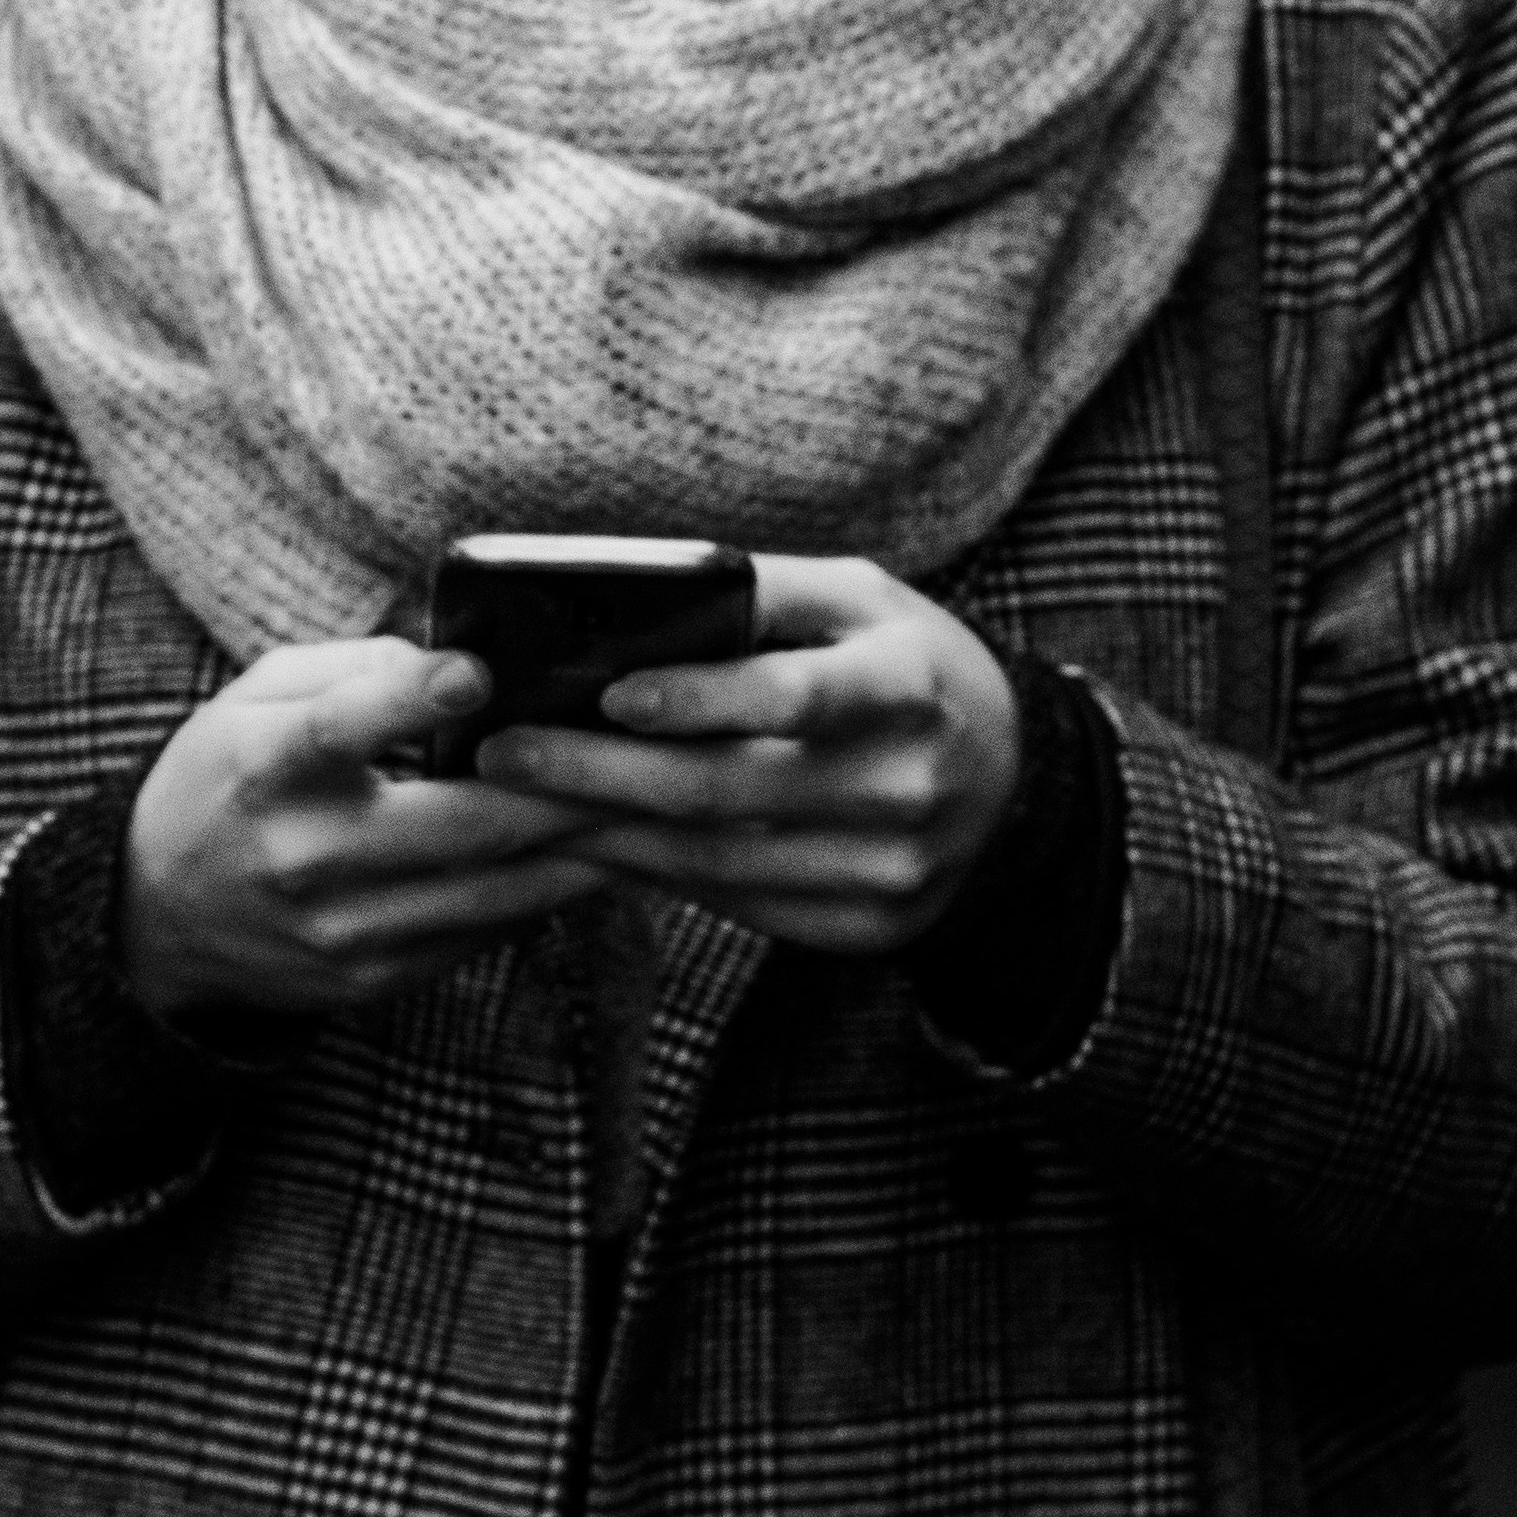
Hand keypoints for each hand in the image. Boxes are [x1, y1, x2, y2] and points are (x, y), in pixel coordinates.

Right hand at [116, 638, 605, 1026]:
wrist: (160, 917)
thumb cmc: (225, 779)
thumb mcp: (253, 699)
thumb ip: (348, 670)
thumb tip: (454, 667)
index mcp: (263, 768)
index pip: (336, 731)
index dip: (407, 700)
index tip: (475, 670)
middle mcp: (302, 855)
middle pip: (459, 825)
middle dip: (561, 791)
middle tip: (637, 756)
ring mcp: (343, 929)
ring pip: (492, 893)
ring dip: (577, 853)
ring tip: (641, 812)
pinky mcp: (373, 978)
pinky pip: (480, 937)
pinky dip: (539, 897)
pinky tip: (583, 863)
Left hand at [477, 553, 1022, 956]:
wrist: (1013, 775)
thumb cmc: (903, 661)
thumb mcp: (856, 596)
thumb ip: (757, 591)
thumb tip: (624, 592)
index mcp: (908, 687)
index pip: (795, 697)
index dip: (702, 699)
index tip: (610, 694)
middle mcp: (909, 788)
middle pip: (732, 791)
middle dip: (601, 774)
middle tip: (503, 754)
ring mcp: (894, 870)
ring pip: (721, 860)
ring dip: (608, 833)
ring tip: (520, 801)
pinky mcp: (870, 926)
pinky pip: (740, 903)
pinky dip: (656, 873)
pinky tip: (591, 842)